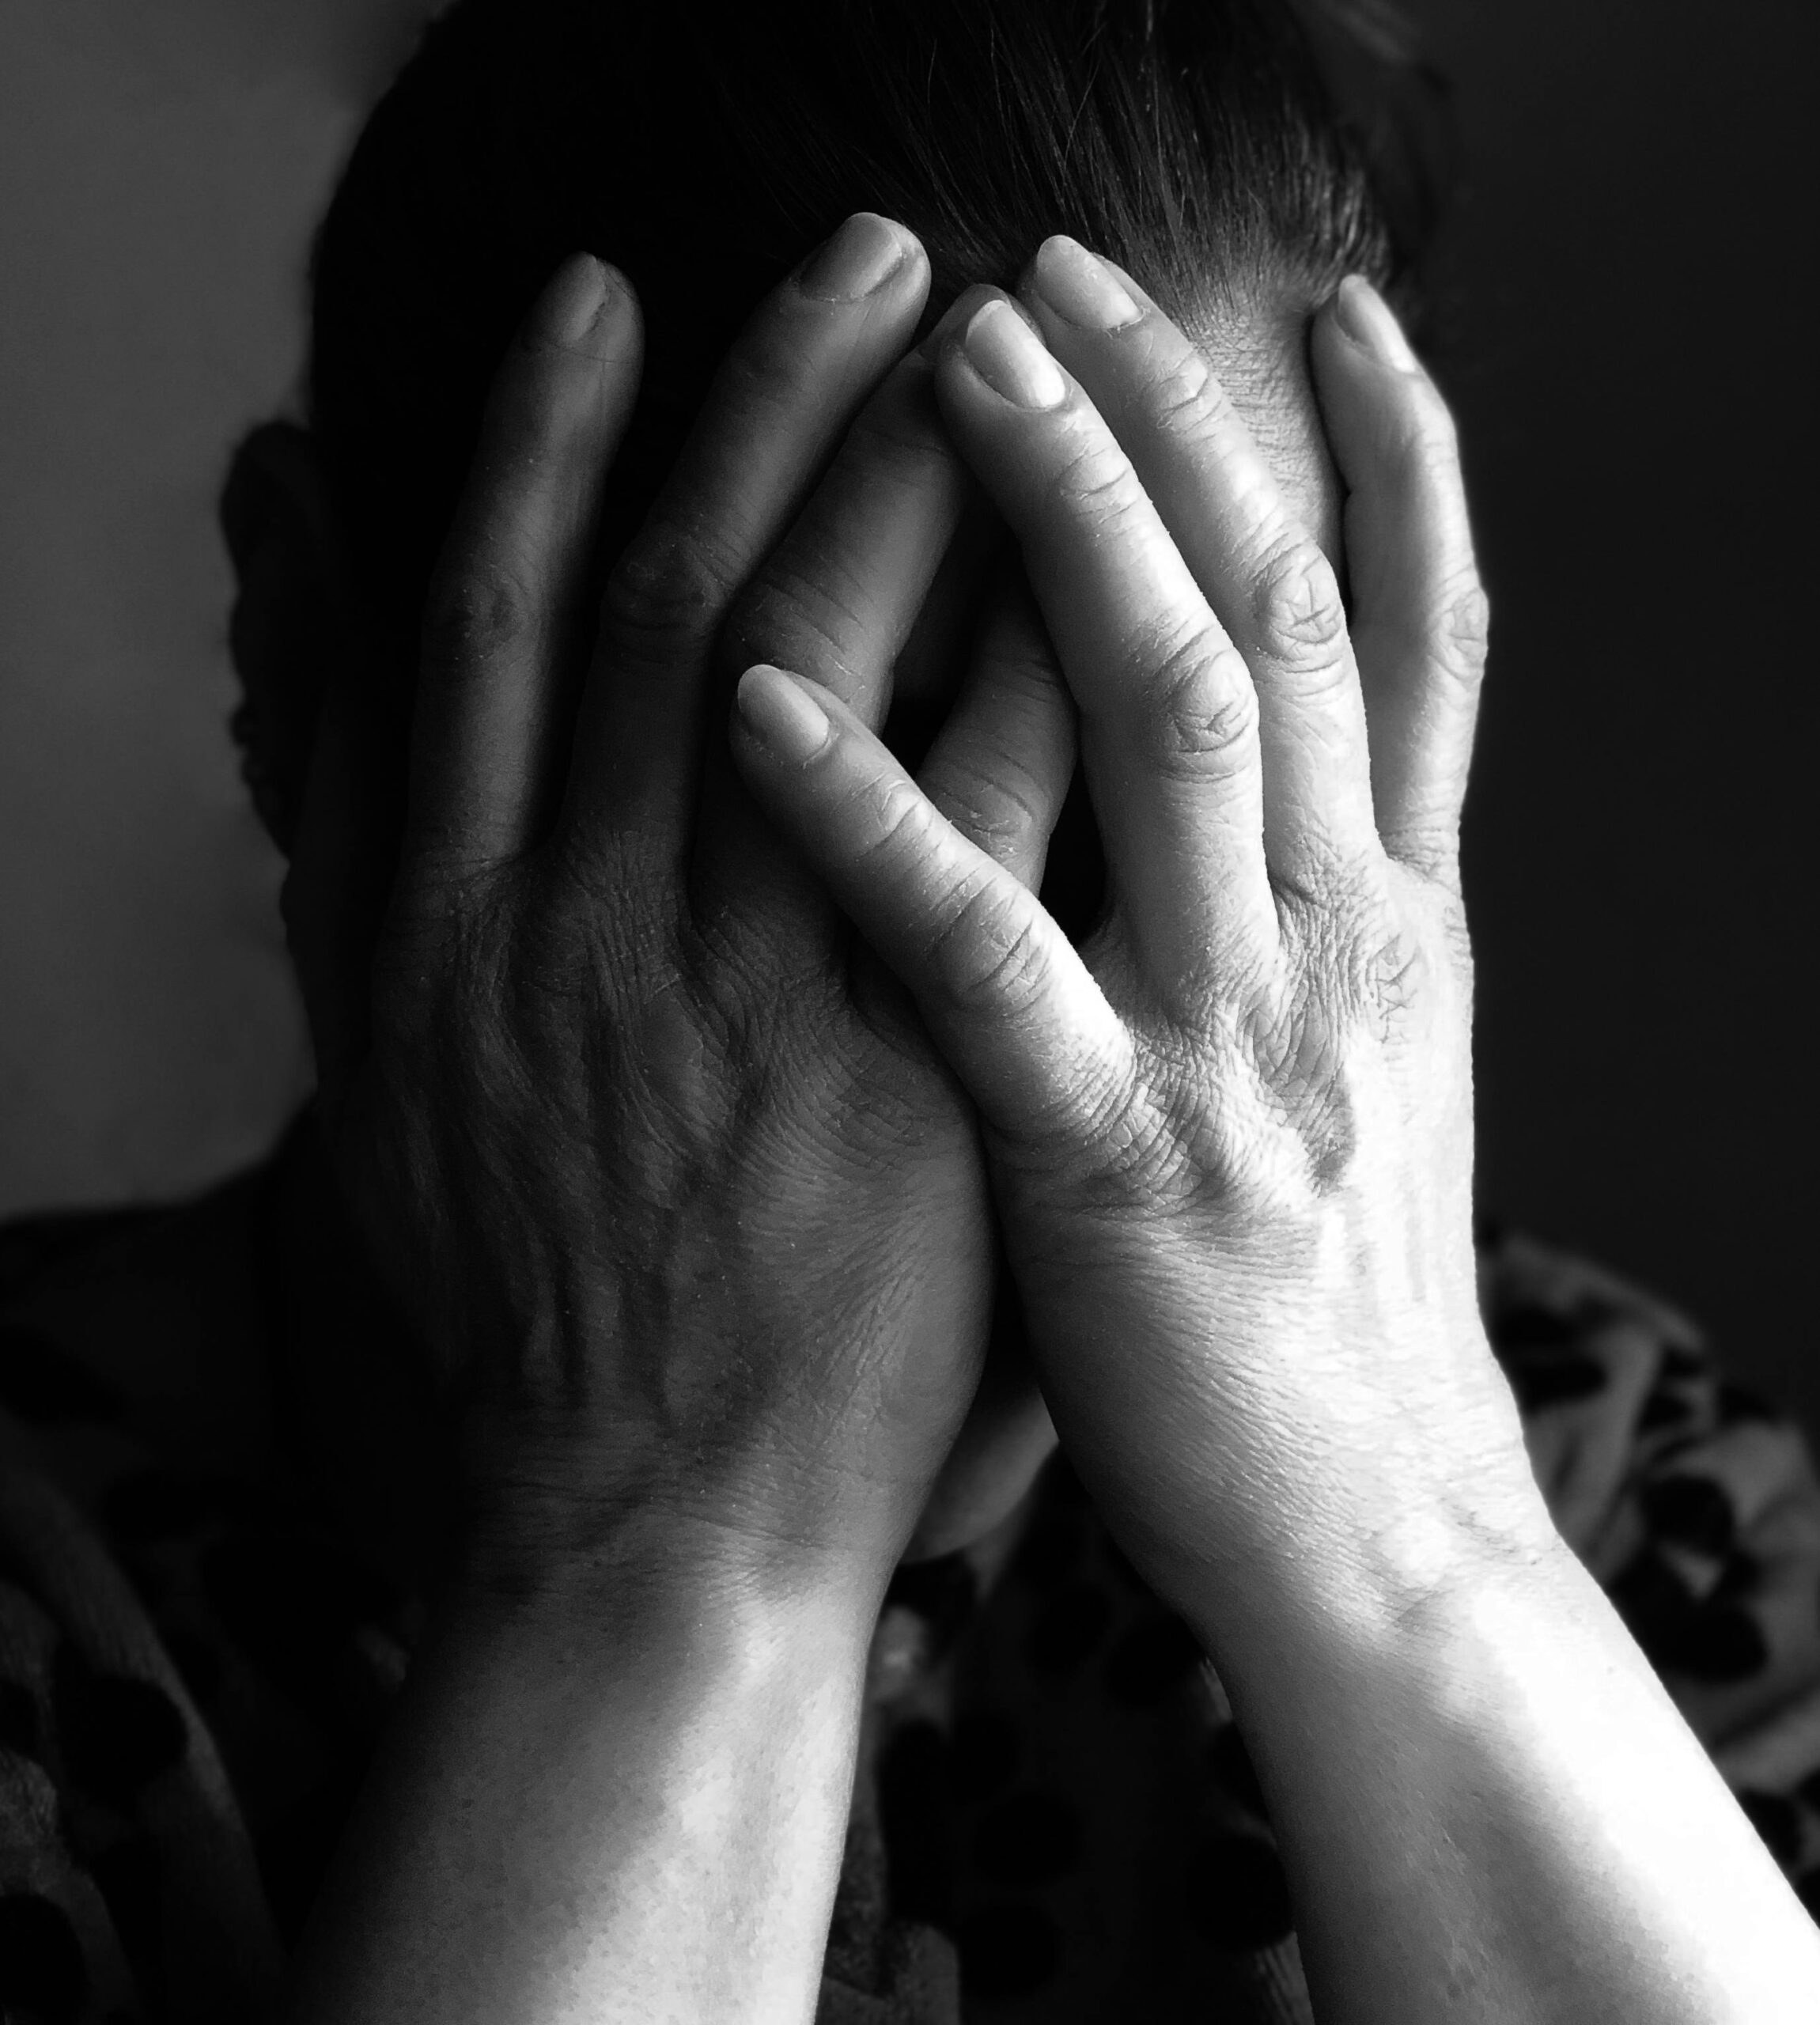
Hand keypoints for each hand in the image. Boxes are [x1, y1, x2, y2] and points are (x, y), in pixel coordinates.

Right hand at [284, 215, 1065, 1603]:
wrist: (645, 1523)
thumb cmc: (516, 1299)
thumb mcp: (376, 1063)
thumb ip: (351, 833)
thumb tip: (313, 611)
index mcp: (448, 921)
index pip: (494, 622)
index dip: (545, 443)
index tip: (615, 300)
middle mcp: (584, 927)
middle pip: (677, 602)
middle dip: (769, 404)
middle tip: (871, 251)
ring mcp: (749, 1001)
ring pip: (831, 688)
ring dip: (916, 494)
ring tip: (1006, 348)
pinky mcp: (908, 1080)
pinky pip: (985, 840)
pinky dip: (1036, 691)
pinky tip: (1111, 577)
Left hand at [732, 242, 1550, 1633]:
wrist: (1375, 1523)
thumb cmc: (1335, 1295)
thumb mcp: (1369, 1065)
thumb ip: (1320, 906)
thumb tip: (1261, 771)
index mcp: (1395, 910)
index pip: (1412, 625)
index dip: (1386, 450)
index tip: (1328, 304)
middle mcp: (1336, 931)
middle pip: (1276, 607)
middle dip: (1180, 417)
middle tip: (1057, 264)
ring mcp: (1235, 1033)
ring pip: (1169, 716)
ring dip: (1068, 522)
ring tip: (955, 367)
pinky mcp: (1114, 1158)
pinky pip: (987, 955)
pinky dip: (878, 819)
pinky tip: (760, 705)